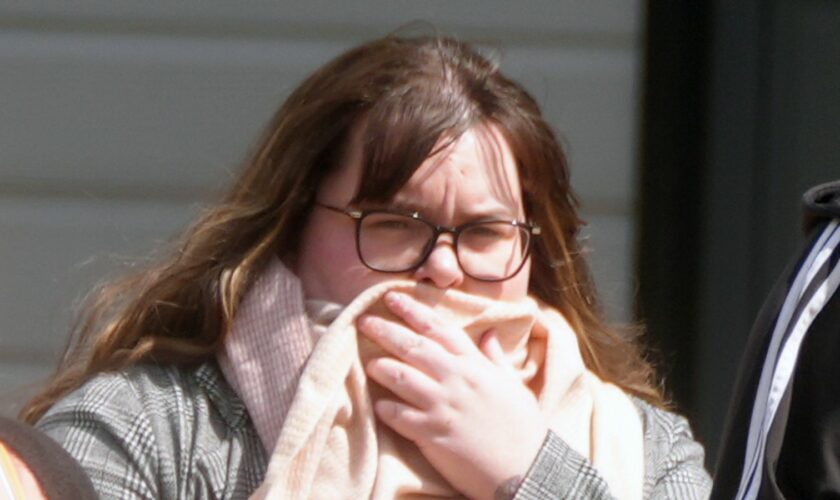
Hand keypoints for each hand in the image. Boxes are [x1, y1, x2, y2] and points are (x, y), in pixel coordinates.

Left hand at [357, 291, 547, 499]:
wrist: (526, 469)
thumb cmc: (522, 427)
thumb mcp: (512, 385)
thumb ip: (495, 358)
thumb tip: (489, 334)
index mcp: (474, 365)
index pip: (438, 328)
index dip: (412, 310)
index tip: (391, 297)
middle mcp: (457, 380)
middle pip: (414, 347)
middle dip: (386, 330)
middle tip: (364, 322)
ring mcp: (443, 406)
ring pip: (402, 377)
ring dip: (381, 367)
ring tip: (369, 363)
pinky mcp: (433, 434)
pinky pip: (399, 416)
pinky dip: (386, 409)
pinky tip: (379, 405)